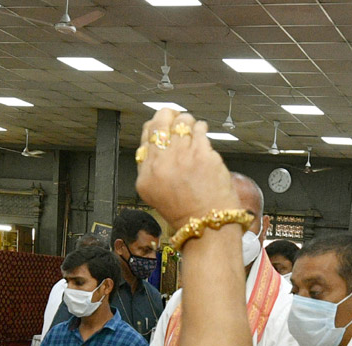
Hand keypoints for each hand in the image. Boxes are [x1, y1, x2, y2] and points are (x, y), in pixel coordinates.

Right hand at [135, 110, 238, 228]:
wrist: (205, 224)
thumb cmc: (184, 210)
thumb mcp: (154, 193)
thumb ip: (151, 167)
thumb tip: (157, 140)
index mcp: (146, 174)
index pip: (147, 133)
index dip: (157, 124)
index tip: (165, 125)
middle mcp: (160, 163)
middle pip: (161, 121)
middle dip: (170, 115)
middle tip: (178, 119)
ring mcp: (181, 157)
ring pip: (183, 121)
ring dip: (189, 123)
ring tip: (193, 132)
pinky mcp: (202, 154)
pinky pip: (200, 128)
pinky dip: (201, 129)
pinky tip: (203, 138)